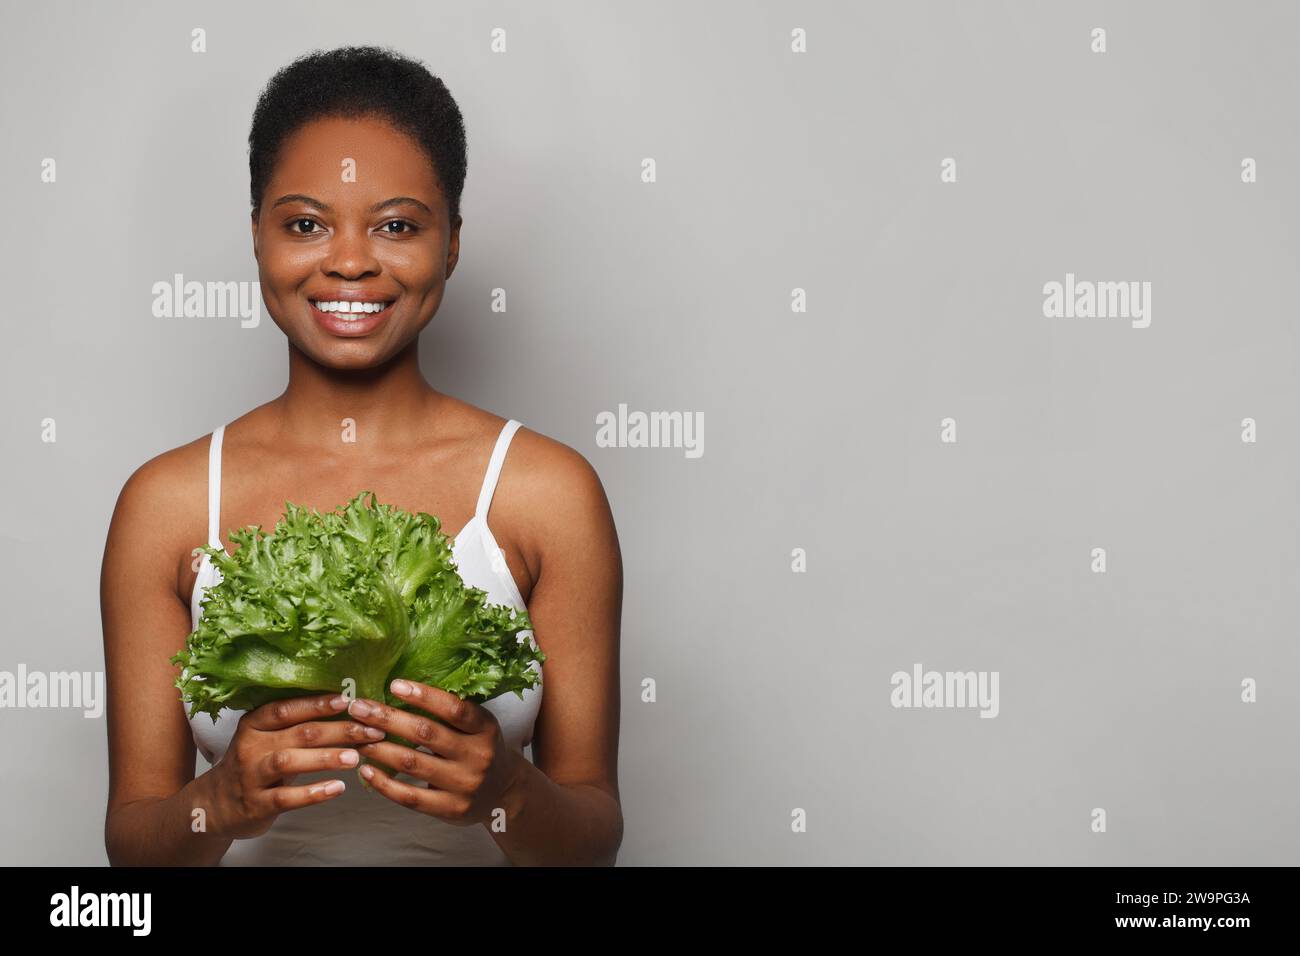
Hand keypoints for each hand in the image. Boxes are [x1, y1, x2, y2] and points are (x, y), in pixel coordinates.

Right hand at [205, 693, 386, 839]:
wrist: (216, 806)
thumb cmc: (256, 764)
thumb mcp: (268, 739)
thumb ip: (298, 725)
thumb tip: (347, 707)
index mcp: (254, 724)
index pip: (287, 708)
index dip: (318, 704)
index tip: (348, 700)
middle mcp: (250, 746)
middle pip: (298, 733)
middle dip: (338, 730)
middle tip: (370, 731)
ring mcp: (251, 776)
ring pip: (289, 761)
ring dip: (325, 758)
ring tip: (355, 757)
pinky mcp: (256, 804)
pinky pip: (287, 798)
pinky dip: (314, 793)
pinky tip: (337, 788)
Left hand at [346, 679, 524, 827]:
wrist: (503, 793)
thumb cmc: (480, 750)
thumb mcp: (479, 727)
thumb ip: (450, 713)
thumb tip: (402, 690)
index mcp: (485, 729)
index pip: (455, 709)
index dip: (424, 696)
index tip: (394, 685)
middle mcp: (477, 755)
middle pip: (426, 733)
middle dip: (388, 718)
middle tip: (359, 707)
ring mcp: (464, 784)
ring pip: (413, 763)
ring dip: (379, 748)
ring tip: (357, 736)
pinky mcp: (450, 808)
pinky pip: (410, 796)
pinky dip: (384, 783)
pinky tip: (366, 770)